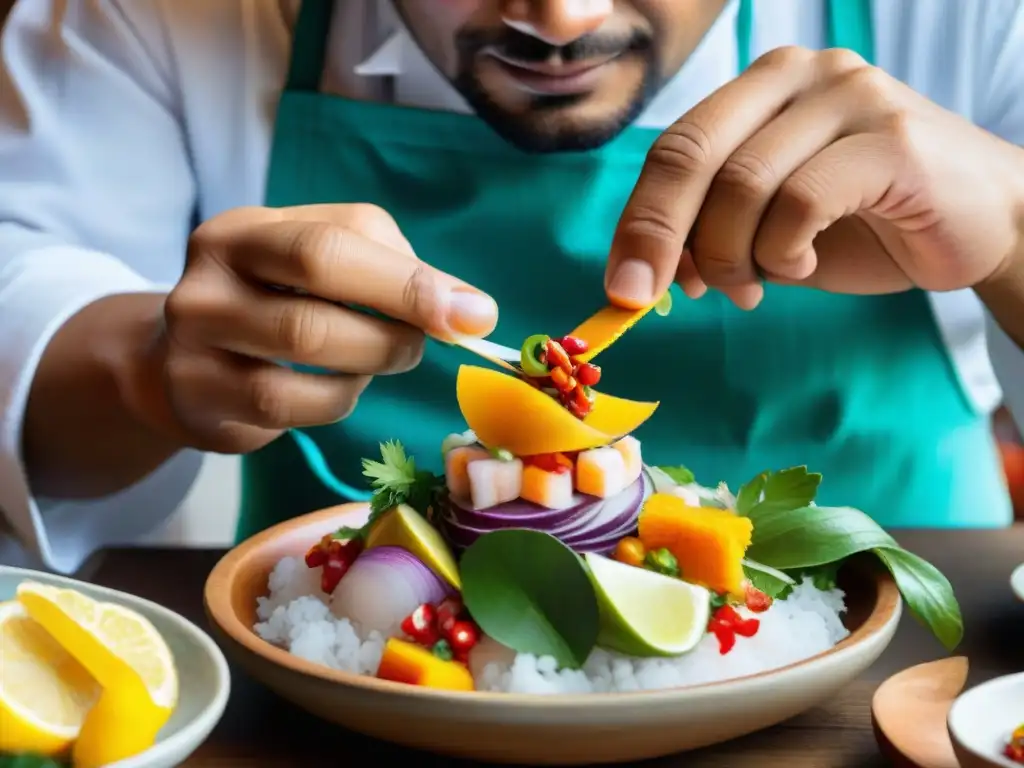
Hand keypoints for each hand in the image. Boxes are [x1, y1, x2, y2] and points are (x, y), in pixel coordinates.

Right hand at [154, 204, 496, 452]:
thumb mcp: (317, 267)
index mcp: (243, 232)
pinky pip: (293, 405)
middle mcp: (210, 279)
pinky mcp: (200, 399)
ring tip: (386, 357)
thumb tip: (468, 310)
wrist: (179, 367)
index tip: (473, 313)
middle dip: (396, 318)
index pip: (334, 240)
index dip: (409, 279)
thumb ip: (388, 267)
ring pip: (308, 348)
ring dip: (374, 359)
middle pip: (318, 288)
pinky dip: (339, 398)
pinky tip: (342, 387)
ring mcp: (195, 341)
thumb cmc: (272, 306)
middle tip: (428, 340)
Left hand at [606, 46, 1023, 309]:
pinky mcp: (890, 140)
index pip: (673, 149)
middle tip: (641, 296)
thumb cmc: (863, 222)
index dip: (638, 220)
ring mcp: (847, 98)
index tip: (622, 284)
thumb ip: (710, 233)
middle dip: (657, 236)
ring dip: (733, 258)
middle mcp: (799, 75)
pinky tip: (803, 266)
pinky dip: (784, 253)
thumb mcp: (767, 227)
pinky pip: (799, 204)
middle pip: (692, 155)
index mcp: (760, 87)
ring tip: (756, 285)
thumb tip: (644, 273)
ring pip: (742, 187)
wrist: (979, 222)